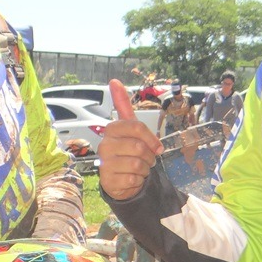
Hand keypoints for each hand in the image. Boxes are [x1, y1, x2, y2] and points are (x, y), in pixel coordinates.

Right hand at [97, 80, 162, 200]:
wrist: (120, 179)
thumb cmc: (128, 151)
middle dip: (149, 156)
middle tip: (147, 160)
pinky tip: (132, 179)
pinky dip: (138, 181)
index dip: (151, 138)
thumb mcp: (130, 128)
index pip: (136, 126)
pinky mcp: (108, 181)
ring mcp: (104, 164)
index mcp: (112, 130)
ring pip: (137, 164)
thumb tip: (114, 80)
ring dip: (145, 169)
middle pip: (139, 147)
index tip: (157, 147)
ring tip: (139, 169)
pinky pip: (133, 179)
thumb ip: (123, 105)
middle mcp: (104, 145)